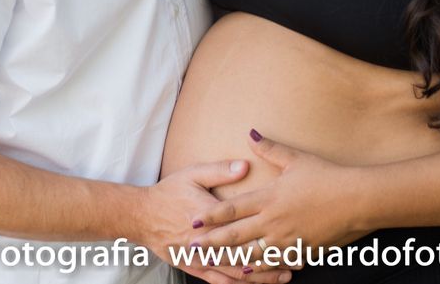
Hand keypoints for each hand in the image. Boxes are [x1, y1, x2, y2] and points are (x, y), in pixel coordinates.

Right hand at [140, 160, 291, 282]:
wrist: (140, 216)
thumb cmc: (168, 193)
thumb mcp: (193, 174)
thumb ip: (220, 170)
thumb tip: (245, 166)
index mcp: (211, 216)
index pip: (246, 225)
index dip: (270, 230)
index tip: (292, 230)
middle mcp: (208, 242)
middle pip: (246, 254)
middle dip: (274, 258)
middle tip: (299, 258)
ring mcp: (201, 259)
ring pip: (236, 272)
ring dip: (262, 275)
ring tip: (284, 275)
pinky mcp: (195, 268)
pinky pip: (220, 281)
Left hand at [190, 131, 369, 265]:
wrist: (356, 200)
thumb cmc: (326, 176)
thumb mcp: (295, 159)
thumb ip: (269, 148)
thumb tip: (250, 132)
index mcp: (270, 197)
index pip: (233, 209)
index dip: (211, 216)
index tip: (193, 221)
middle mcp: (273, 221)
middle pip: (235, 235)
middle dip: (211, 242)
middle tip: (190, 247)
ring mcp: (286, 239)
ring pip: (250, 254)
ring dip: (228, 259)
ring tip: (210, 263)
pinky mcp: (299, 251)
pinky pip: (273, 263)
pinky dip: (257, 269)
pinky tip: (245, 272)